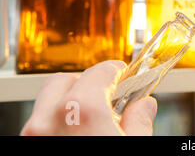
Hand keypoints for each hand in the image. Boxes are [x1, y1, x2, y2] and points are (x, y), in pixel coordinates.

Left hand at [21, 60, 156, 135]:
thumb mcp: (136, 145)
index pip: (99, 72)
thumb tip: (144, 106)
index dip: (116, 70)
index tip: (124, 74)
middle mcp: (48, 122)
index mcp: (81, 112)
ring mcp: (32, 137)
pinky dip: (57, 124)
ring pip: (47, 105)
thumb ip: (140, 121)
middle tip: (106, 95)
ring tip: (92, 120)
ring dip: (69, 104)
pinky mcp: (26, 147)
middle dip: (85, 83)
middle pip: (63, 82)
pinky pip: (40, 126)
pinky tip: (77, 135)